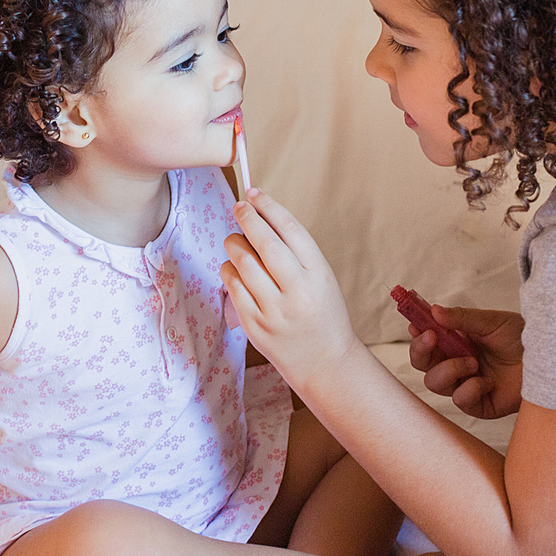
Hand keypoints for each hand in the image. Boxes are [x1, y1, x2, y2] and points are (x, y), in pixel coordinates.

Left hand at [221, 189, 362, 392]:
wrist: (325, 361)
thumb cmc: (322, 312)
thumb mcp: (321, 277)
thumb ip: (295, 251)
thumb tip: (260, 215)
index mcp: (318, 274)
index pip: (290, 230)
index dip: (269, 207)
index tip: (254, 193)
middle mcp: (298, 292)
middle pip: (265, 244)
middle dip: (247, 219)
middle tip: (238, 207)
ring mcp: (274, 311)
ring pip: (243, 263)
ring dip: (235, 244)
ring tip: (236, 241)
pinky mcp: (255, 326)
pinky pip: (233, 287)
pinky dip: (229, 270)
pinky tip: (234, 268)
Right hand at [409, 306, 524, 418]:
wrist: (548, 361)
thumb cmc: (522, 339)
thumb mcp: (491, 322)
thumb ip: (462, 318)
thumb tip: (434, 310)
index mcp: (457, 342)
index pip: (427, 340)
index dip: (417, 333)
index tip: (416, 324)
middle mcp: (457, 364)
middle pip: (422, 363)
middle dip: (420, 350)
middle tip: (431, 337)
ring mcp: (465, 385)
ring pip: (434, 382)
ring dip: (449, 369)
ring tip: (473, 361)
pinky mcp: (477, 405)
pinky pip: (459, 399)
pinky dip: (471, 388)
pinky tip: (488, 382)